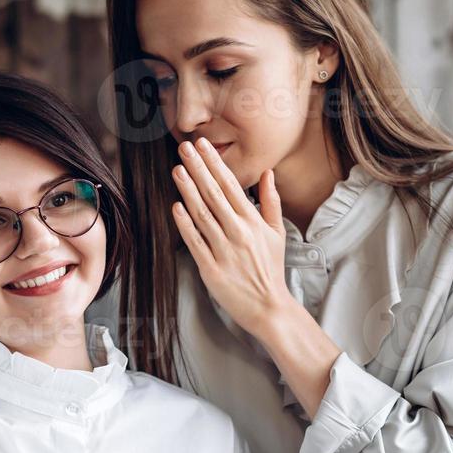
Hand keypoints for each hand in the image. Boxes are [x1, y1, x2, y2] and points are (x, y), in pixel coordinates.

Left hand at [171, 137, 293, 339]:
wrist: (269, 307)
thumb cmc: (270, 269)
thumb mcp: (277, 233)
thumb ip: (270, 202)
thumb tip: (268, 174)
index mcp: (253, 222)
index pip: (231, 186)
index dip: (215, 164)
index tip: (203, 145)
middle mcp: (238, 233)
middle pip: (215, 195)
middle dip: (198, 169)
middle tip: (184, 147)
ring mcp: (224, 251)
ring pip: (203, 215)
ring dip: (188, 190)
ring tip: (177, 169)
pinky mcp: (211, 269)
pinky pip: (196, 243)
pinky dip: (185, 225)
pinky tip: (176, 207)